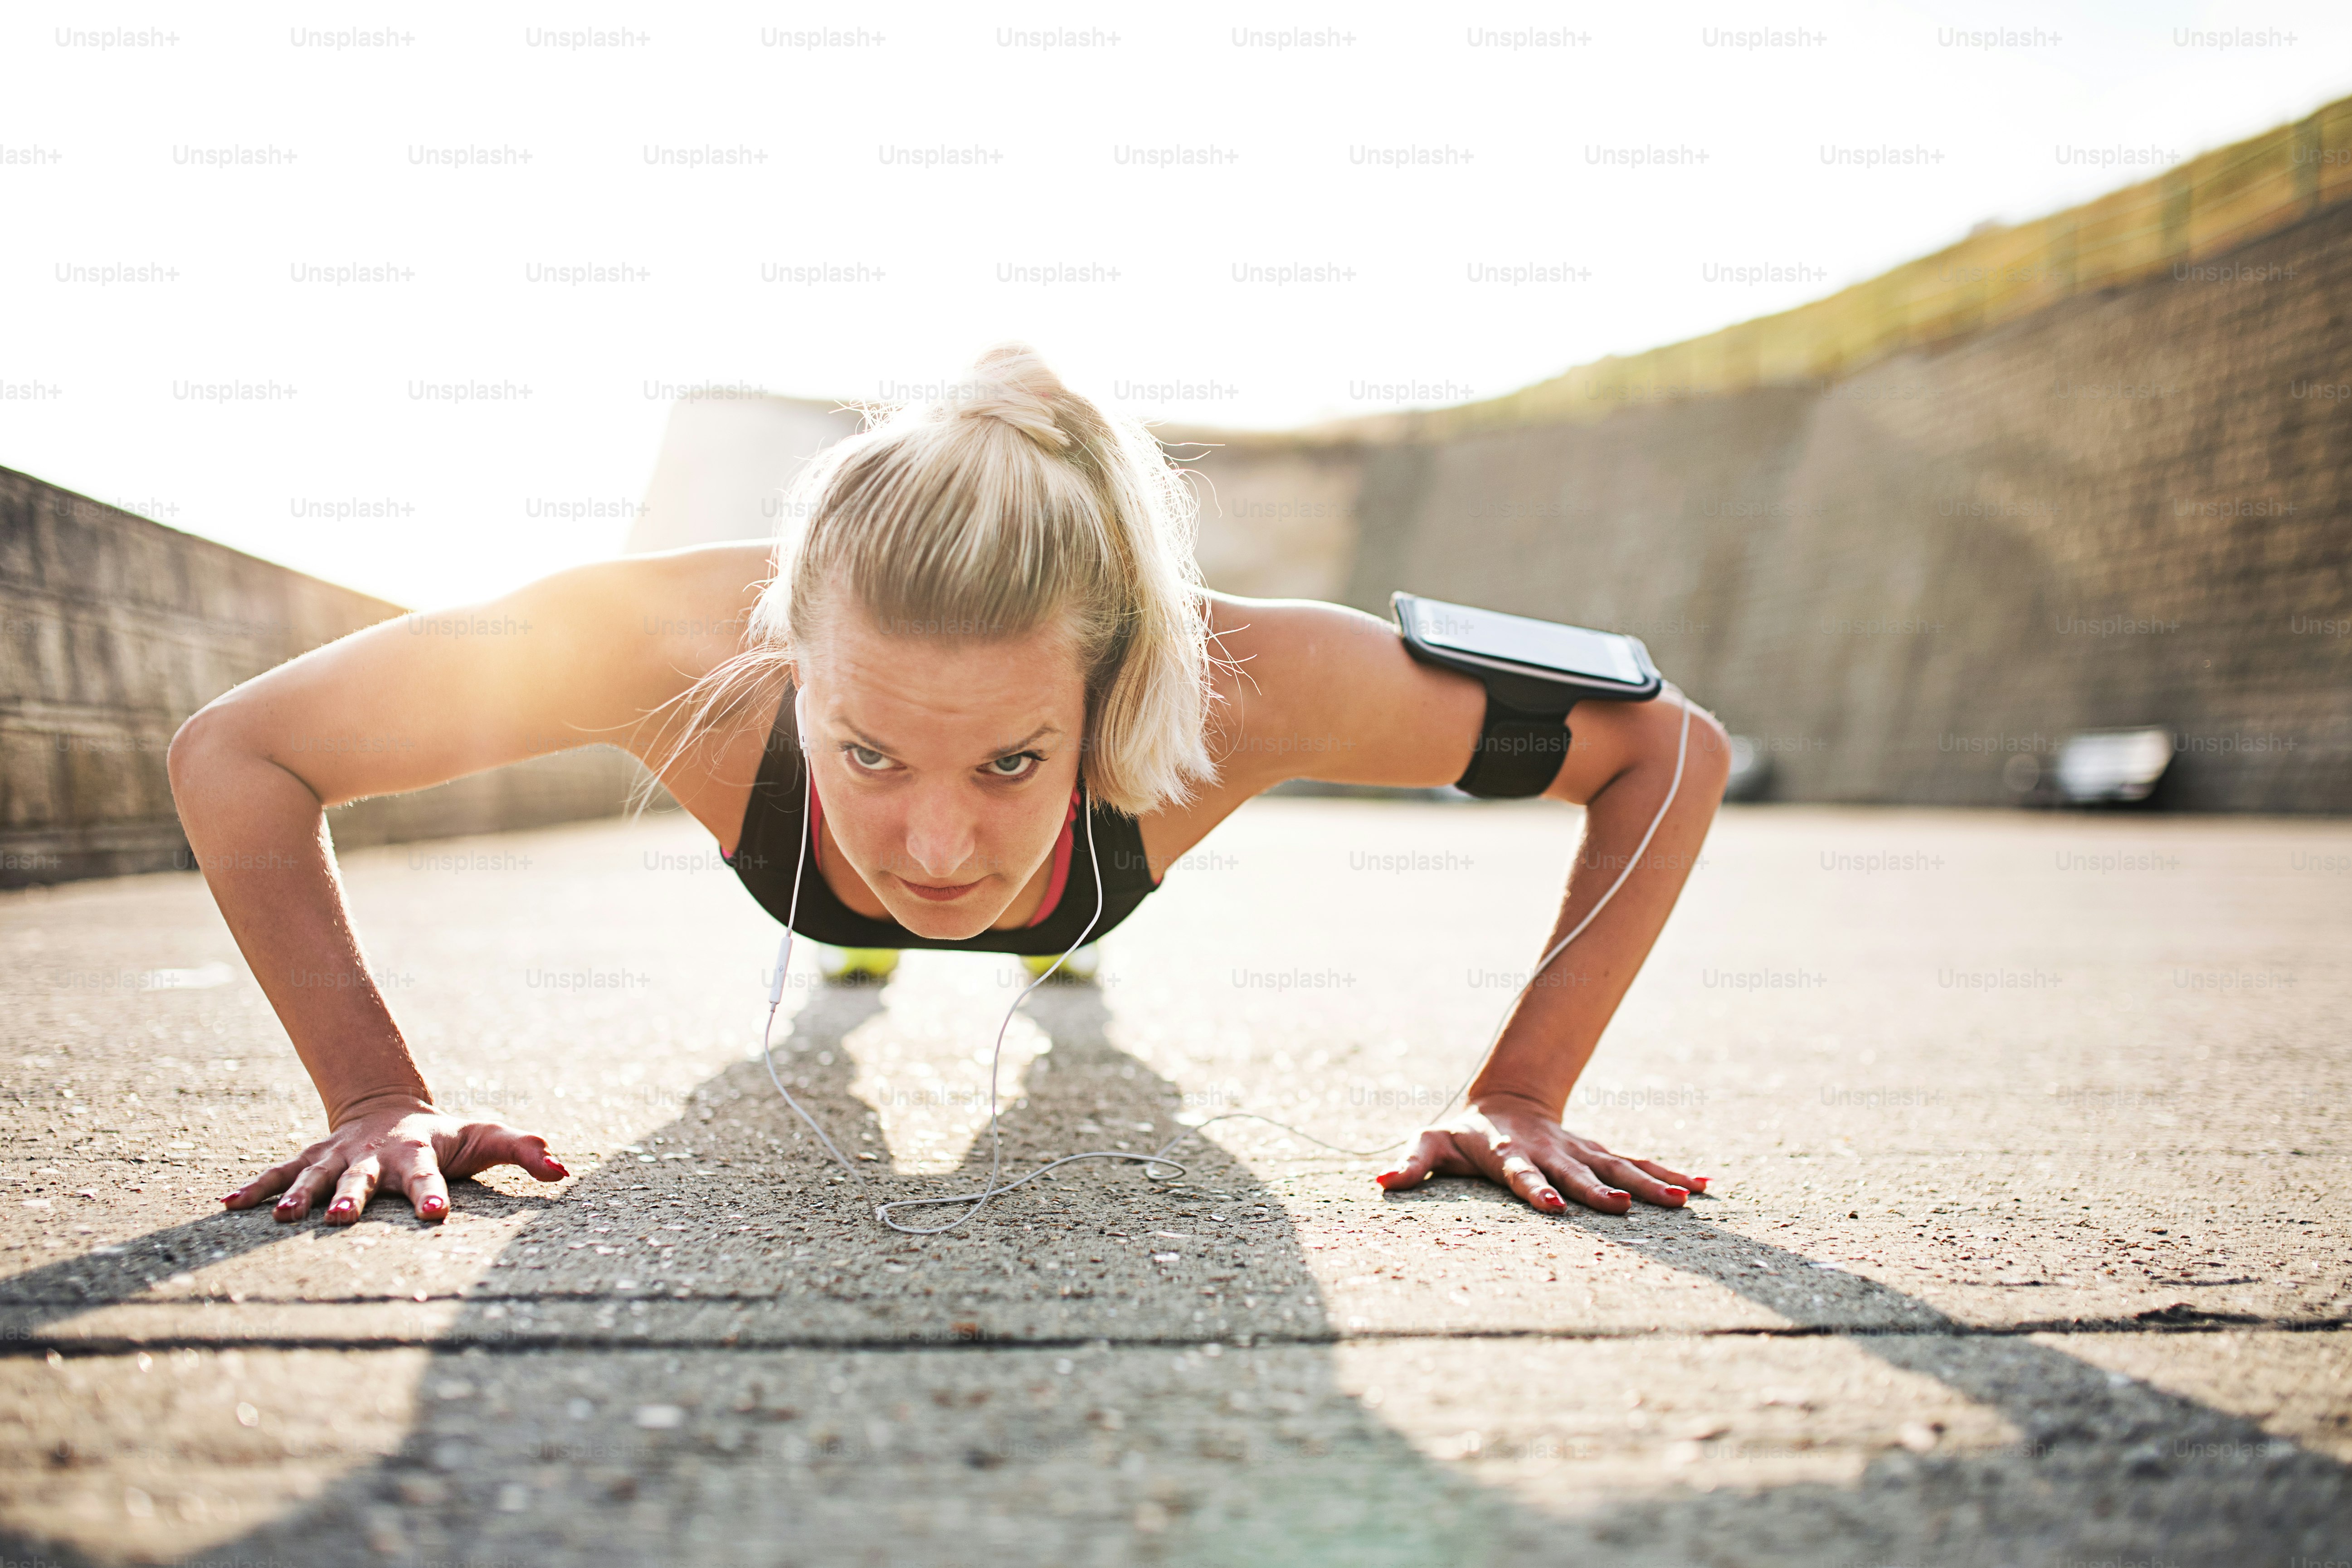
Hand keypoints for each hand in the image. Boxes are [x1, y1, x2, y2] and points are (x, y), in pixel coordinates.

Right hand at [219, 1094, 568, 1224]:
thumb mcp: (487, 1138)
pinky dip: (254, 1188)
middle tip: (344, 1221)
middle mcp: (373, 1157)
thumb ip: (524, 1151)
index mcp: (417, 1154)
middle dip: (354, 1199)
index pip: (429, 1177)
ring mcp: (338, 1158)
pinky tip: (226, 1206)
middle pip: (364, 1179)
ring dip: (298, 1196)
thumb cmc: (447, 1137)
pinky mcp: (311, 1160)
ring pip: (315, 1177)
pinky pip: (278, 1173)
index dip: (433, 1195)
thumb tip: (563, 1168)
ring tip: (282, 1218)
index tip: (436, 1215)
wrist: (391, 1109)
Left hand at [1375, 1093, 1705, 1215]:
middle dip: (1601, 1191)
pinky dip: (1670, 1173)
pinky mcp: (1598, 1153)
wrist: (1503, 1098)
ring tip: (1684, 1200)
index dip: (1536, 1188)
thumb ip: (1410, 1164)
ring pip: (1618, 1167)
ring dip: (1649, 1184)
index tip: (1553, 1205)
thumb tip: (1379, 1179)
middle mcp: (1551, 1152)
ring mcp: (1579, 1152)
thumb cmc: (1461, 1132)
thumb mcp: (1430, 1144)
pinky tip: (1704, 1186)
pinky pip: (1637, 1163)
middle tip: (1625, 1210)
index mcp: (1510, 1153)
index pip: (1522, 1173)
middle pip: (1578, 1173)